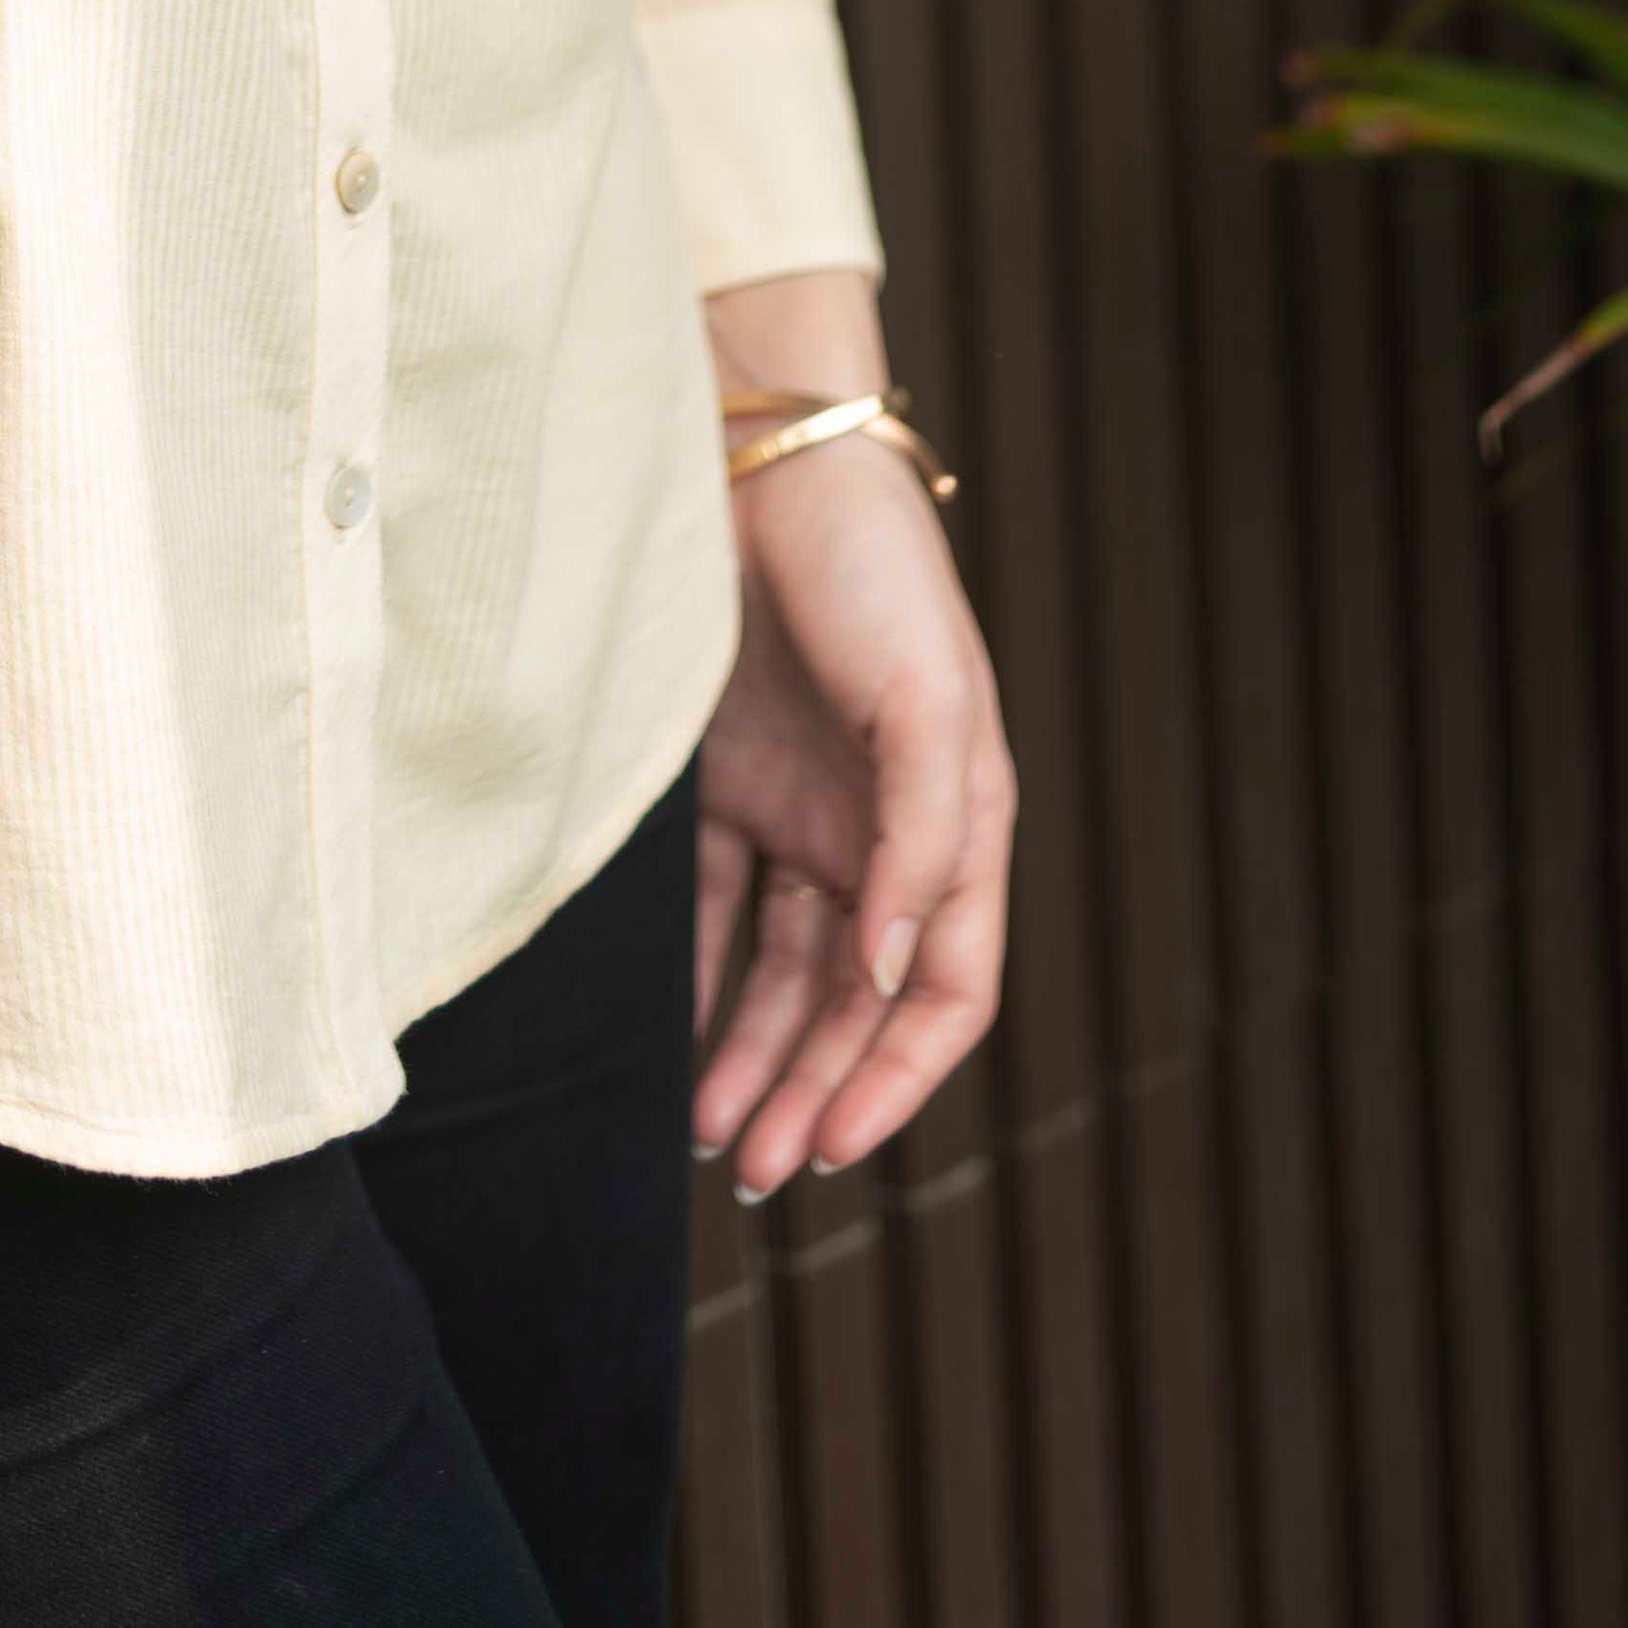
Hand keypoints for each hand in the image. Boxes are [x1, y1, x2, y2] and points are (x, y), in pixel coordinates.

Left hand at [687, 289, 1015, 1195]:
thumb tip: (889, 971)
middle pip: (856, 1002)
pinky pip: (718, 909)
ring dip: (756, 1056)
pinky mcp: (727, 781)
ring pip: (785, 973)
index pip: (946, 988)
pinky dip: (700, 979)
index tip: (835, 1145)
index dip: (899, 1076)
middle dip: (815, 1092)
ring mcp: (804, 809)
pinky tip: (669, 1041)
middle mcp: (883, 831)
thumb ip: (918, 836)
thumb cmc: (867, 565)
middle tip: (757, 1171)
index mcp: (958, 821)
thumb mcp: (923, 696)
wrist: (761, 457)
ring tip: (711, 1136)